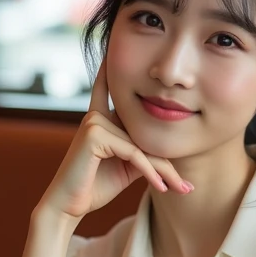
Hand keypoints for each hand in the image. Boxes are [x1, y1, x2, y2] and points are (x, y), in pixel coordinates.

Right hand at [40, 60, 192, 220]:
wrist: (69, 207)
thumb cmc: (96, 186)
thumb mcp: (127, 166)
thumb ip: (144, 152)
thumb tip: (169, 152)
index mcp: (101, 118)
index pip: (112, 90)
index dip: (116, 69)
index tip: (119, 49)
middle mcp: (96, 115)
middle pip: (144, 133)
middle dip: (167, 163)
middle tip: (186, 187)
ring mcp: (94, 121)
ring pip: (143, 145)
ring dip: (164, 172)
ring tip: (181, 190)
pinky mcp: (94, 134)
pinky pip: (134, 152)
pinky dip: (150, 172)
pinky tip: (162, 188)